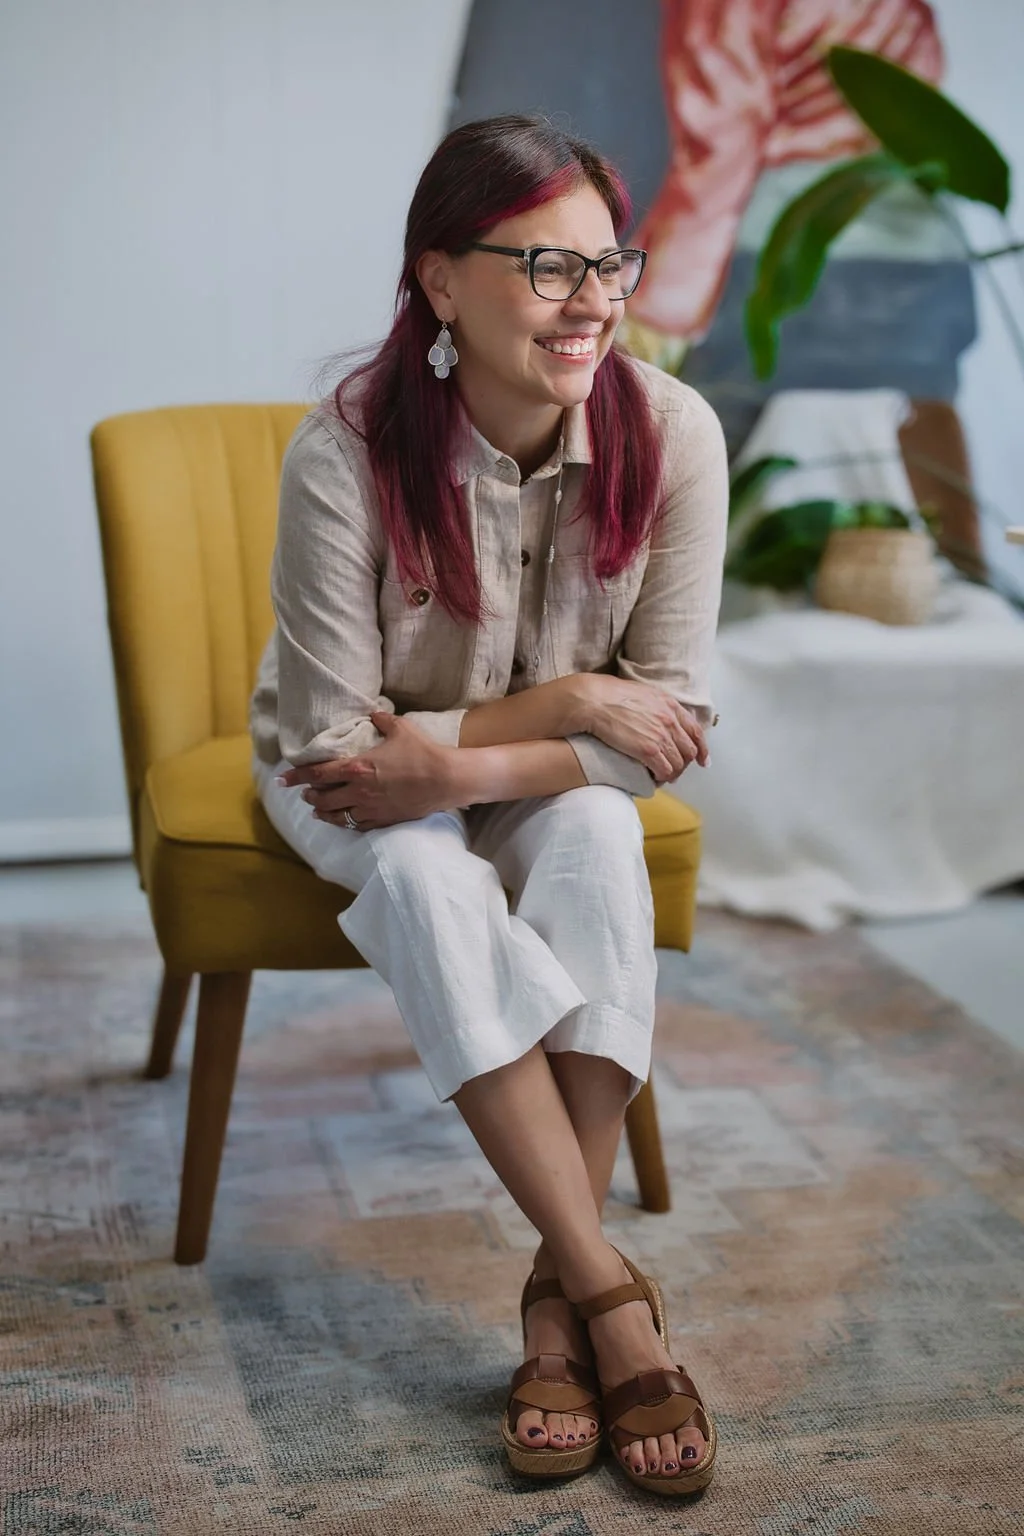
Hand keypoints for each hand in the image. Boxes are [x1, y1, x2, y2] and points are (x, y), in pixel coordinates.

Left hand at [275, 712, 455, 829]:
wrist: (446, 780)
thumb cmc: (422, 752)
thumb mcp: (400, 728)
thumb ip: (382, 720)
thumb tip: (373, 713)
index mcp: (357, 767)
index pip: (317, 774)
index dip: (296, 777)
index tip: (281, 780)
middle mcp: (358, 790)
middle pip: (322, 798)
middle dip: (309, 795)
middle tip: (304, 793)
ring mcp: (370, 808)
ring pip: (336, 816)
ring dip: (322, 812)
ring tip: (316, 810)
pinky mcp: (383, 820)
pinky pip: (356, 826)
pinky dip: (344, 823)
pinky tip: (342, 821)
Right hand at [577, 675, 707, 784]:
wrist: (594, 701)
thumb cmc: (610, 695)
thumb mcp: (643, 692)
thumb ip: (657, 704)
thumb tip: (659, 714)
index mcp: (670, 705)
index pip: (695, 731)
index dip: (702, 748)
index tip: (703, 760)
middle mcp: (669, 720)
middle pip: (689, 750)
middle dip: (685, 764)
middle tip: (676, 770)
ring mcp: (660, 736)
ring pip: (678, 763)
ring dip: (673, 773)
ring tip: (664, 777)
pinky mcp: (648, 750)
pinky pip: (664, 770)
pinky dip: (662, 777)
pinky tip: (654, 778)